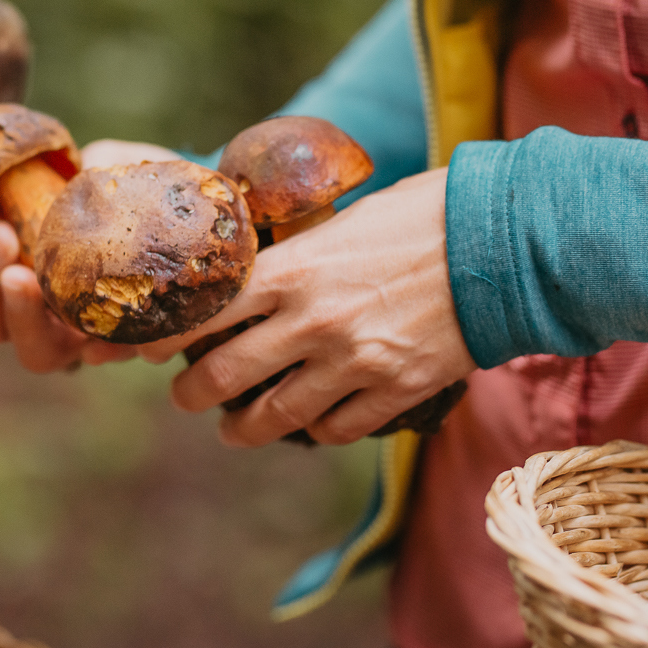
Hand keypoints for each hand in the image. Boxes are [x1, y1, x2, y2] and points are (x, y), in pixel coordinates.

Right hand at [0, 137, 179, 370]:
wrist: (196, 225)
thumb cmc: (139, 192)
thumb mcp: (115, 170)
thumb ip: (93, 167)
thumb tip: (83, 169)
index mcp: (18, 265)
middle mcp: (39, 312)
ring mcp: (77, 338)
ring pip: (32, 353)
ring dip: (18, 315)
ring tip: (23, 276)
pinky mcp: (121, 349)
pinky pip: (98, 360)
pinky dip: (93, 347)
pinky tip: (92, 332)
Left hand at [140, 168, 475, 445]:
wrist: (502, 245)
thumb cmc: (422, 216)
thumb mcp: (341, 222)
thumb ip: (295, 257)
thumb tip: (255, 277)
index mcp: (292, 271)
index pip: (203, 313)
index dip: (164, 338)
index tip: (145, 350)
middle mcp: (311, 322)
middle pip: (223, 377)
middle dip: (194, 395)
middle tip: (188, 396)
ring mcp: (352, 363)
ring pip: (274, 417)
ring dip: (244, 428)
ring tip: (235, 428)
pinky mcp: (393, 392)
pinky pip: (336, 430)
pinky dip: (317, 430)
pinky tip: (311, 422)